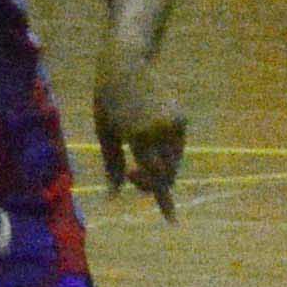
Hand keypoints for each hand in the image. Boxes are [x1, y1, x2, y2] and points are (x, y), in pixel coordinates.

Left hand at [95, 60, 187, 219]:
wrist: (125, 66)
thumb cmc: (107, 101)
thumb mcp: (105, 134)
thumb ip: (113, 166)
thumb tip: (115, 195)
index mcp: (138, 136)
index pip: (154, 176)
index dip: (163, 200)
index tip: (172, 220)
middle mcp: (161, 130)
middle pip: (166, 174)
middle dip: (152, 183)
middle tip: (132, 176)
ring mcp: (174, 124)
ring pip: (173, 161)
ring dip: (160, 166)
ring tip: (137, 147)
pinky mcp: (181, 118)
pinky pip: (176, 146)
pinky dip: (165, 150)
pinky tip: (148, 132)